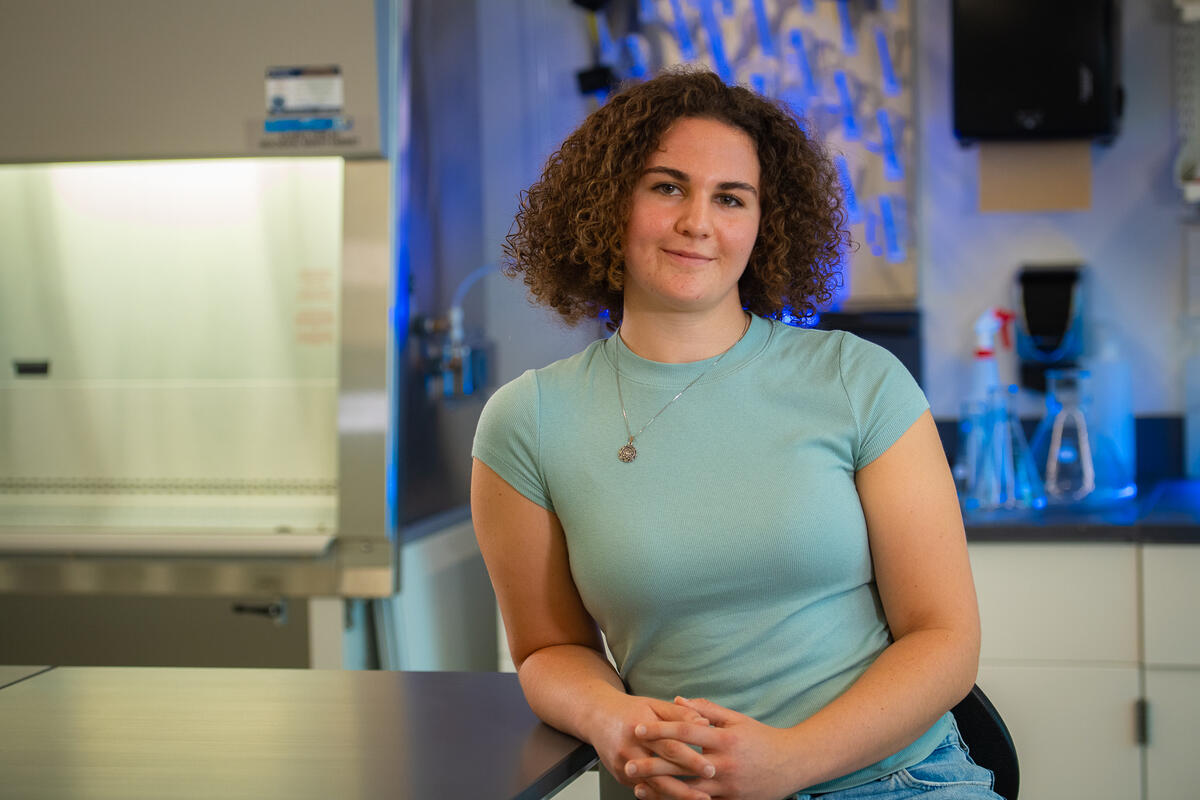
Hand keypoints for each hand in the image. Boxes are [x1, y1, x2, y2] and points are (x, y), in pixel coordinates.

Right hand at [587, 694, 716, 798]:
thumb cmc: (629, 710)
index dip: (691, 759)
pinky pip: (644, 791)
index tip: (711, 768)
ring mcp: (622, 765)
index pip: (669, 746)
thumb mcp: (654, 705)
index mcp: (640, 727)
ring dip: (676, 796)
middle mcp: (629, 748)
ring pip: (652, 786)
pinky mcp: (620, 777)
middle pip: (660, 771)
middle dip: (686, 786)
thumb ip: (679, 713)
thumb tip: (705, 722)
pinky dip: (662, 797)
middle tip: (708, 793)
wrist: (597, 717)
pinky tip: (679, 799)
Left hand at [629, 697, 801, 799]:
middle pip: (681, 765)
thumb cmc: (762, 738)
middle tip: (628, 764)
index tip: (638, 729)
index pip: (686, 731)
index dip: (660, 729)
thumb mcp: (736, 719)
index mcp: (724, 739)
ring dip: (661, 791)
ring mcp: (728, 787)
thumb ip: (706, 710)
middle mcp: (724, 764)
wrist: (793, 765)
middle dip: (652, 766)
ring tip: (638, 789)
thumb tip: (677, 700)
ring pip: (688, 791)